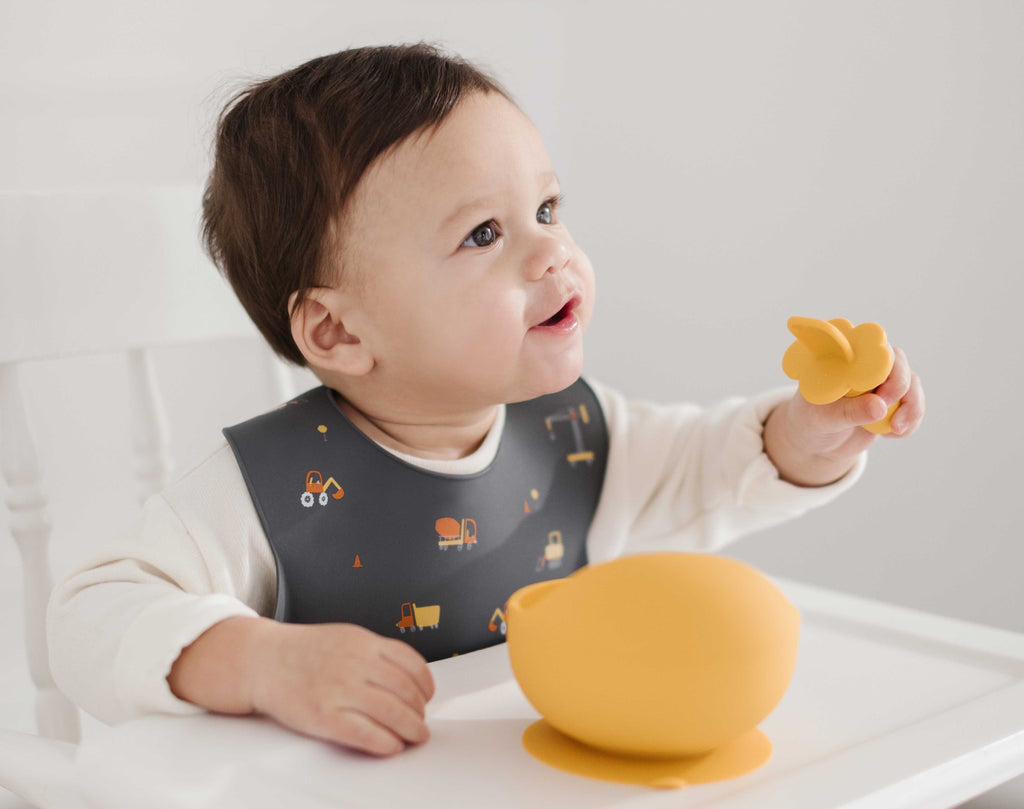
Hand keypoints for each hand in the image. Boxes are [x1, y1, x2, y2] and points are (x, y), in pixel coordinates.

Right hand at [250, 622, 434, 756]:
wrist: (262, 660)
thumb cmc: (303, 651)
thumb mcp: (346, 636)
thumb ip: (376, 653)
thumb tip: (409, 677)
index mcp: (363, 642)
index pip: (411, 663)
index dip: (426, 684)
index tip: (427, 696)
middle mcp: (354, 663)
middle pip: (405, 691)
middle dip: (419, 712)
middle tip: (421, 723)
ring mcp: (339, 689)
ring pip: (392, 713)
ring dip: (411, 729)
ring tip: (414, 736)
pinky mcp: (324, 715)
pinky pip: (365, 733)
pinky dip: (385, 743)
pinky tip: (391, 745)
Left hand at [765, 346, 924, 485]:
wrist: (817, 444)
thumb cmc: (811, 422)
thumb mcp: (824, 418)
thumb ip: (850, 412)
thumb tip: (880, 407)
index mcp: (841, 359)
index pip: (868, 346)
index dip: (882, 362)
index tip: (880, 390)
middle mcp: (864, 364)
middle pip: (897, 362)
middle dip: (898, 386)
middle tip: (884, 409)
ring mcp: (881, 381)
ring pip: (911, 383)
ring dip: (910, 407)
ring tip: (895, 429)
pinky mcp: (893, 400)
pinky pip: (914, 405)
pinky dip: (910, 421)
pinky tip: (891, 434)